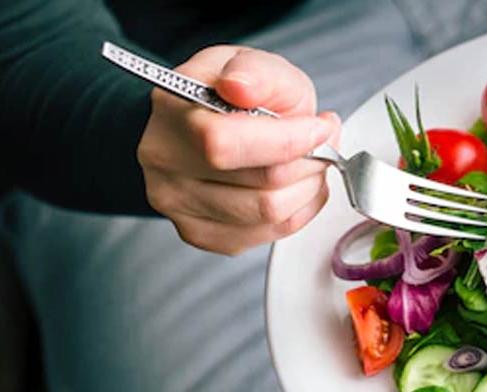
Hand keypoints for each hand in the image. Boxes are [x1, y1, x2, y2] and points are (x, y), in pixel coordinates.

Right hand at [137, 46, 340, 255]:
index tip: (319, 127)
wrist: (206, 123)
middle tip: (321, 142)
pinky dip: (299, 210)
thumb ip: (255, 72)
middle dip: (310, 162)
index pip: (228, 144)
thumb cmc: (232, 96)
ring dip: (308, 188)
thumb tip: (239, 86)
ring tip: (310, 162)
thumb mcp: (251, 62)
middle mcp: (165, 160)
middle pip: (262, 184)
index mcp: (173, 111)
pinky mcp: (200, 232)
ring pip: (270, 213)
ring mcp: (178, 203)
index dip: (290, 140)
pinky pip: (269, 233)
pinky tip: (295, 186)